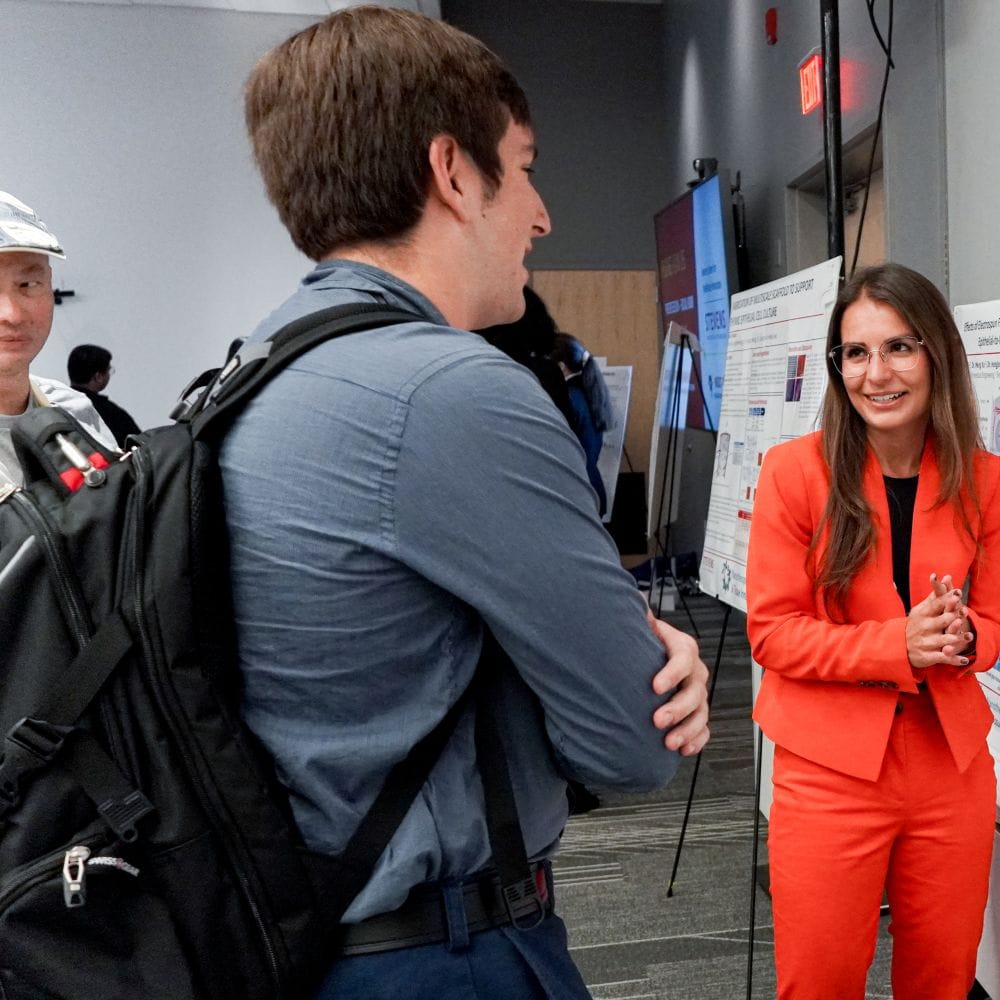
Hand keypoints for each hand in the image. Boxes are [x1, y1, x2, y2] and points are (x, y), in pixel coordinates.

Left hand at [646, 609, 709, 755]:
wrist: (646, 658)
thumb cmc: (642, 641)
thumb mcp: (639, 623)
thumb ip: (637, 613)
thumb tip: (632, 599)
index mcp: (681, 647)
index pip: (684, 656)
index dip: (672, 672)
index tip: (655, 686)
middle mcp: (693, 671)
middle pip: (695, 689)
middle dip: (678, 707)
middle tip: (657, 720)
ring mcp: (696, 693)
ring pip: (701, 712)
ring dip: (687, 729)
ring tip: (668, 742)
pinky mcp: (695, 713)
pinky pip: (704, 729)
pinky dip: (696, 740)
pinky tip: (682, 750)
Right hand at [907, 573, 973, 668]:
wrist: (898, 647)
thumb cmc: (914, 626)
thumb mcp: (920, 610)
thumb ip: (934, 596)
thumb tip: (943, 577)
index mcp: (922, 615)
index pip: (936, 605)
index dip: (947, 599)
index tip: (958, 593)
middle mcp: (924, 628)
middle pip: (941, 621)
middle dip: (951, 617)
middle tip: (963, 612)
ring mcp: (925, 642)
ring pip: (942, 639)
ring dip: (954, 638)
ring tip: (965, 637)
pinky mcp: (927, 656)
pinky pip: (942, 658)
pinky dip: (952, 659)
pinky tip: (963, 659)